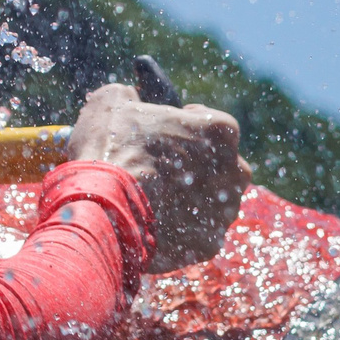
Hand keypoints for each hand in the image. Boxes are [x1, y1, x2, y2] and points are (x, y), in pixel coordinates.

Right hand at [64, 83, 251, 271]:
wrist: (104, 208)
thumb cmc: (110, 149)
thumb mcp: (111, 102)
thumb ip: (130, 96)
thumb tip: (130, 98)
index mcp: (220, 133)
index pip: (217, 124)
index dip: (192, 126)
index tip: (172, 131)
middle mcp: (235, 173)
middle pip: (223, 166)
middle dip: (199, 165)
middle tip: (166, 166)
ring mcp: (226, 212)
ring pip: (215, 202)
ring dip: (193, 198)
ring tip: (158, 196)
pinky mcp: (211, 243)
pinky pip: (200, 232)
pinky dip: (182, 228)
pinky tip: (157, 222)